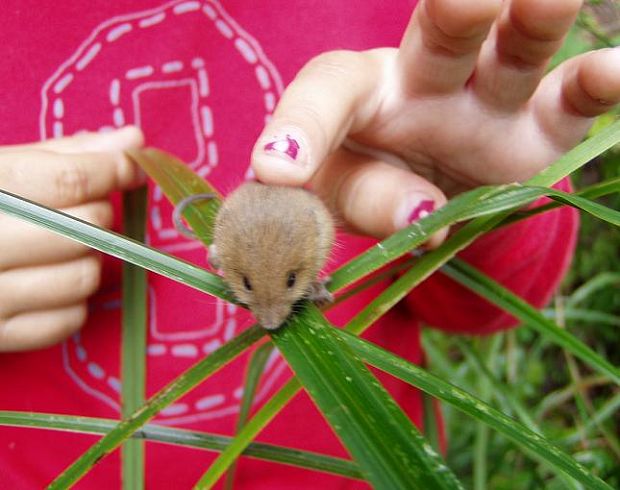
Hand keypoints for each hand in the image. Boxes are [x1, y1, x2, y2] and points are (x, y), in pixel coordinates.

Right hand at [0, 127, 143, 351]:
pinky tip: (51, 281)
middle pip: (82, 229)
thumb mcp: (0, 171)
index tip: (130, 166)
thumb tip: (132, 139)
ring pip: (82, 277)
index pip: (64, 180)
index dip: (110, 170)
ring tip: (65, 248)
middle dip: (97, 215)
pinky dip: (72, 302)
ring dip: (89, 260)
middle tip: (83, 210)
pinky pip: (67, 320)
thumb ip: (64, 155)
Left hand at [251, 0, 619, 244]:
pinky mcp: (541, 128)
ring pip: (516, 49)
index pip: (329, 90)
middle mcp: (429, 79)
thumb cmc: (363, 187)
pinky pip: (572, 100)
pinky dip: (597, 84)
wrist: (422, 201)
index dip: (302, 127)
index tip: (278, 172)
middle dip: (457, 9)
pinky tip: (615, 71)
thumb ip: (360, 203)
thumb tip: (419, 217)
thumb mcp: (338, 201)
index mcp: (361, 94)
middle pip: (442, 33)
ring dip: (534, 21)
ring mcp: (490, 99)